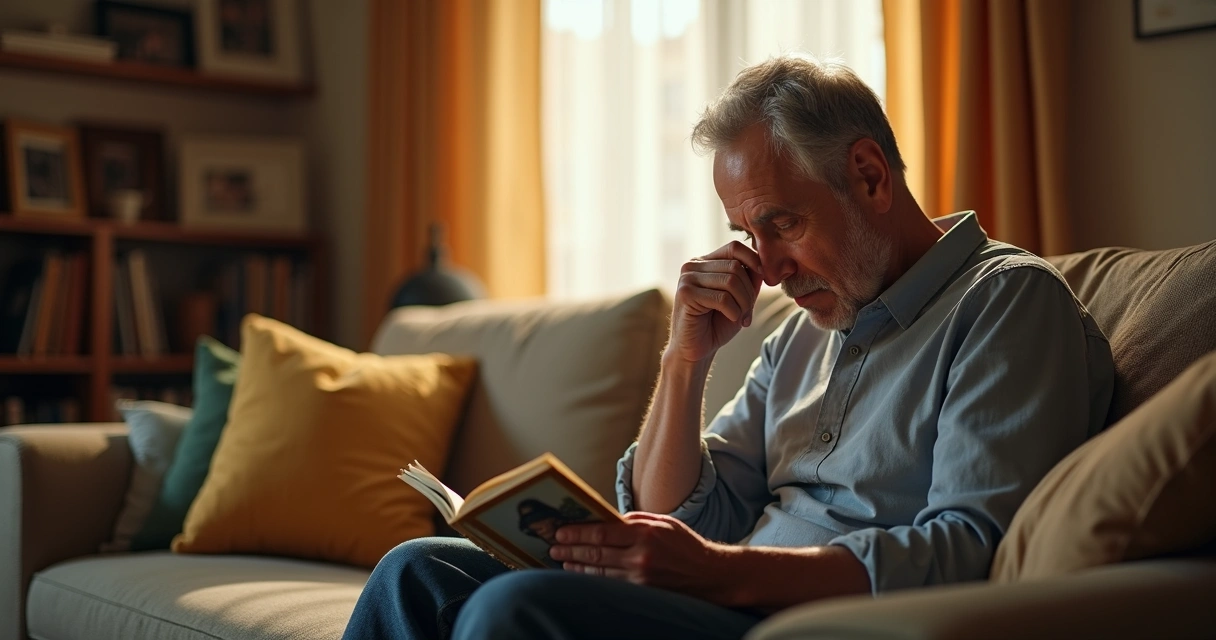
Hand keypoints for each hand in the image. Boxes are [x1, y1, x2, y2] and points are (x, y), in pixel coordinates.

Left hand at [549, 512, 734, 603]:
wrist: (710, 575)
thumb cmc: (686, 545)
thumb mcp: (663, 523)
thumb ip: (634, 521)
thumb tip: (606, 519)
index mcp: (645, 533)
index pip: (602, 531)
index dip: (577, 532)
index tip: (560, 531)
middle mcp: (641, 556)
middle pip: (596, 553)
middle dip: (571, 550)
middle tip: (553, 548)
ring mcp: (641, 578)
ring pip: (599, 572)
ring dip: (577, 566)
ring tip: (562, 561)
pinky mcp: (643, 592)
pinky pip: (611, 584)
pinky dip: (593, 579)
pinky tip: (581, 574)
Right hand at [669, 241, 764, 363]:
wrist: (696, 349)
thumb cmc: (717, 323)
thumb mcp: (740, 297)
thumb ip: (750, 279)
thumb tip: (762, 264)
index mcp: (705, 262)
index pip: (734, 247)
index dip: (753, 260)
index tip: (762, 279)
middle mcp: (693, 266)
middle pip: (735, 266)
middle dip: (749, 292)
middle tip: (748, 312)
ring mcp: (687, 278)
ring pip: (731, 281)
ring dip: (743, 303)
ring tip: (741, 317)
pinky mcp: (685, 294)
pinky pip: (722, 298)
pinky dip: (734, 311)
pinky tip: (731, 319)